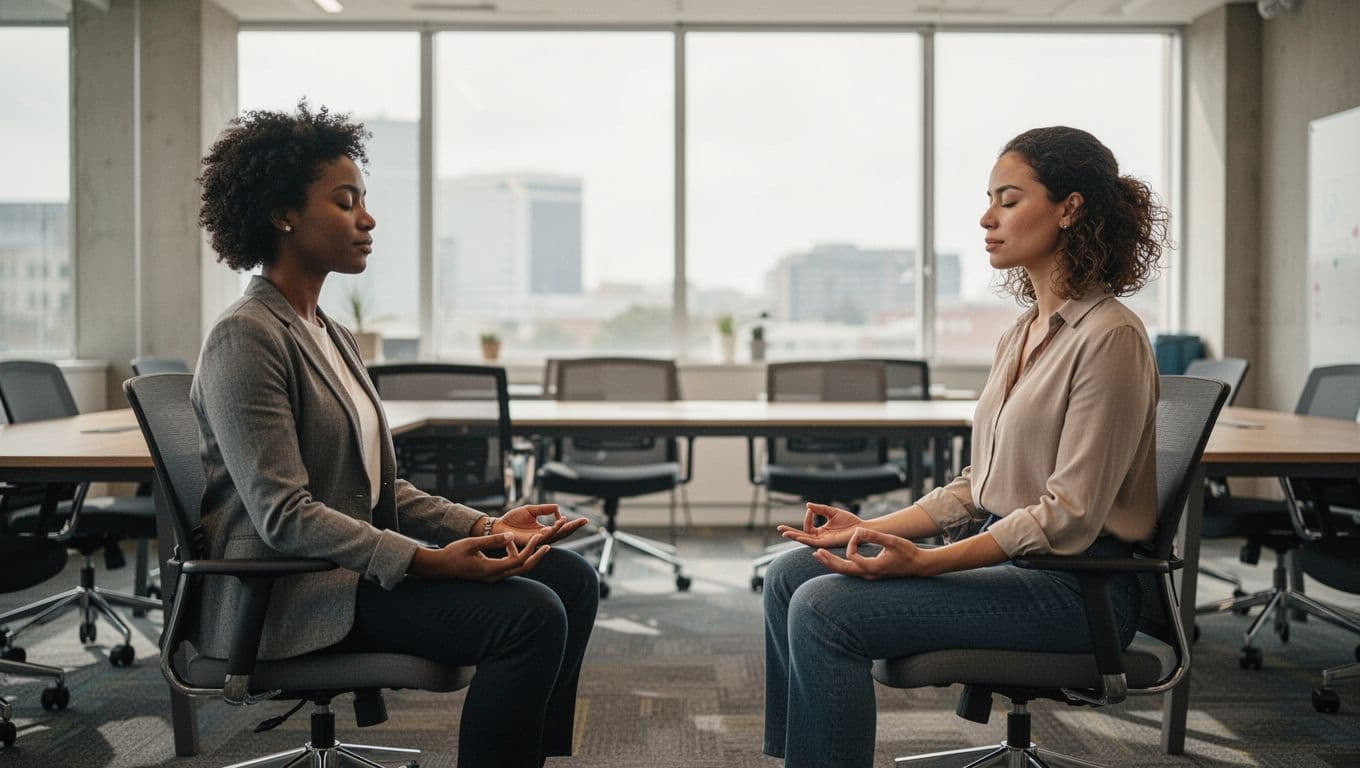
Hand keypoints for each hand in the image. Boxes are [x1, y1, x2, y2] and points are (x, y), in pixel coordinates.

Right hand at [410, 532, 549, 581]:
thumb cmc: (453, 554)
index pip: (518, 561)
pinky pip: (508, 566)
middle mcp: (494, 576)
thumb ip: (493, 540)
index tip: (539, 537)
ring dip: (527, 556)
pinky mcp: (490, 574)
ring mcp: (492, 577)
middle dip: (537, 557)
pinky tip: (510, 544)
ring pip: (516, 568)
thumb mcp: (473, 544)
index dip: (531, 549)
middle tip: (549, 545)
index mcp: (491, 570)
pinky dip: (514, 556)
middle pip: (523, 568)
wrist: (439, 567)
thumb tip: (512, 536)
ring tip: (534, 542)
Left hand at [494, 503, 588, 546]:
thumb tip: (557, 508)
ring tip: (567, 520)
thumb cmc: (513, 519)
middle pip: (562, 533)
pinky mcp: (529, 542)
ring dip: (561, 528)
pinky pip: (542, 537)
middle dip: (573, 527)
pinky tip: (555, 524)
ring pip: (553, 535)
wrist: (499, 525)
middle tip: (584, 521)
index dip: (573, 523)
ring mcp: (537, 540)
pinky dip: (549, 531)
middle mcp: (543, 536)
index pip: (561, 527)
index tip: (584, 519)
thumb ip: (544, 509)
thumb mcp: (531, 510)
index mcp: (544, 530)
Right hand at [777, 503, 863, 547]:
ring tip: (784, 532)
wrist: (861, 528)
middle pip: (802, 535)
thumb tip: (807, 505)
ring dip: (794, 536)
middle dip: (790, 532)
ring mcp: (823, 542)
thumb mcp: (832, 512)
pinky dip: (805, 539)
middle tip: (779, 528)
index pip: (807, 526)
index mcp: (821, 531)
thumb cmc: (850, 521)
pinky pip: (814, 542)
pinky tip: (798, 536)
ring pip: (805, 540)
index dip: (806, 517)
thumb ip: (820, 509)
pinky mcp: (828, 544)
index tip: (810, 509)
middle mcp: (820, 538)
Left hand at [812, 527, 934, 579]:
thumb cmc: (908, 552)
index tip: (859, 532)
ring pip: (845, 571)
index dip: (851, 543)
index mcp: (873, 567)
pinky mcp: (870, 573)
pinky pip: (850, 570)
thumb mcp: (892, 541)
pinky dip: (840, 564)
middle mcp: (868, 574)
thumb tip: (859, 530)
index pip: (852, 557)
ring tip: (818, 556)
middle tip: (816, 552)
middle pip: (843, 570)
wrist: (919, 565)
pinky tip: (833, 559)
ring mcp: (869, 575)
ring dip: (831, 563)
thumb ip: (874, 536)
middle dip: (828, 561)